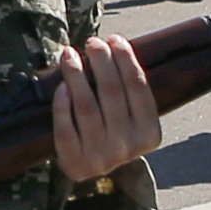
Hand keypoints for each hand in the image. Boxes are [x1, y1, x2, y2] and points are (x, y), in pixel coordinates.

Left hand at [51, 35, 161, 182]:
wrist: (92, 171)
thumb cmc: (112, 133)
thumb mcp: (131, 118)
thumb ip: (128, 91)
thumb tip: (113, 45)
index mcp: (149, 134)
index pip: (138, 87)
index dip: (126, 59)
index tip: (114, 38)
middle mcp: (127, 146)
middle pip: (111, 92)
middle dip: (101, 61)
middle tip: (92, 42)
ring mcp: (101, 157)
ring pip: (86, 106)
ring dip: (76, 75)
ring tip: (69, 54)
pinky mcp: (75, 163)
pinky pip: (66, 126)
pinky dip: (62, 104)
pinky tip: (62, 85)